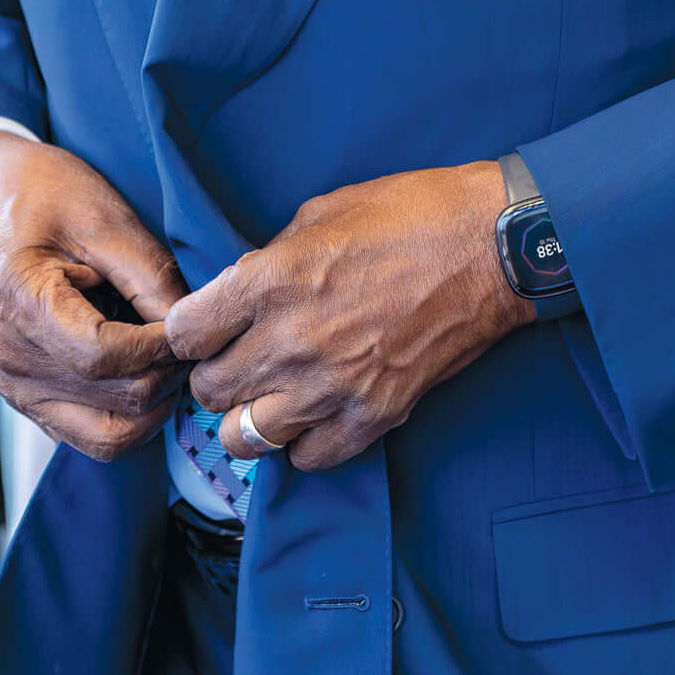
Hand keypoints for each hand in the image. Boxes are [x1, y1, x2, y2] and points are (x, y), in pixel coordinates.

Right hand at [0, 131, 188, 461]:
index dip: (162, 347)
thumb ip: (149, 276)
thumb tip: (192, 331)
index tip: (188, 322)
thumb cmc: (41, 193)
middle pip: (117, 401)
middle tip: (189, 336)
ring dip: (154, 404)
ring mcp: (17, 386)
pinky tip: (142, 372)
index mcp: (22, 303)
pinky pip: (92, 435)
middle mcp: (14, 360)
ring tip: (167, 357)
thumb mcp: (103, 216)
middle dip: (168, 373)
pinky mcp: (27, 398)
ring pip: (110, 435)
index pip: (106, 357)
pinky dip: (130, 416)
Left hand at [163, 160, 526, 472]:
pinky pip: (308, 459)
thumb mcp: (317, 215)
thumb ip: (268, 260)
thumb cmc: (407, 216)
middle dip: (214, 375)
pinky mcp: (374, 416)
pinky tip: (312, 416)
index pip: (184, 333)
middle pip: (208, 391)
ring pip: (247, 437)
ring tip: (267, 396)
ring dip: (249, 417)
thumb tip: (240, 291)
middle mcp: (290, 341)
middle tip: (236, 361)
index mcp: (268, 281)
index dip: (187, 332)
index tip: (201, 330)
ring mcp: (331, 385)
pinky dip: (302, 444)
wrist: (491, 249)